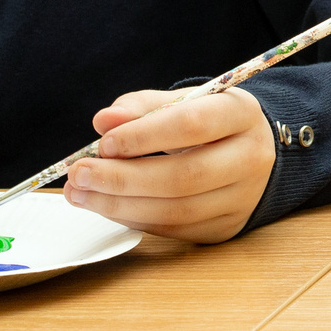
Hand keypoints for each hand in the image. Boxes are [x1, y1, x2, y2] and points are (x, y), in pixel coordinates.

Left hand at [65, 86, 277, 242]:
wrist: (251, 153)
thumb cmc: (209, 122)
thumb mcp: (184, 101)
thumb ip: (144, 107)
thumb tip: (103, 121)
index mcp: (242, 114)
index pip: (192, 124)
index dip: (143, 135)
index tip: (104, 143)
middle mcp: (251, 158)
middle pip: (184, 176)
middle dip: (123, 178)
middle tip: (79, 174)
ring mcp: (242, 198)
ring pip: (176, 209)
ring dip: (119, 205)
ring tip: (81, 193)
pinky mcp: (225, 227)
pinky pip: (173, 228)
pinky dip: (134, 218)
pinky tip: (109, 205)